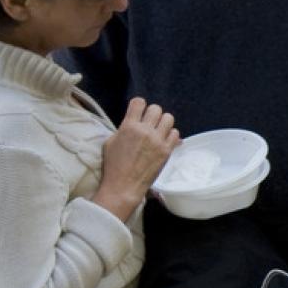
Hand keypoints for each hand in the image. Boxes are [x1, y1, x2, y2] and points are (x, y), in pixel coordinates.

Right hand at [93, 97, 180, 220]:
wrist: (124, 185)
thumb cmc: (113, 164)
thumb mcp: (111, 142)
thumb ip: (124, 128)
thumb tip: (136, 121)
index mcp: (129, 126)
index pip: (139, 102)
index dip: (139, 105)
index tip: (138, 111)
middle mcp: (145, 131)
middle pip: (156, 108)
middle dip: (152, 113)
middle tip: (149, 122)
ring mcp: (158, 140)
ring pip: (168, 118)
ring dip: (163, 122)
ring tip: (158, 130)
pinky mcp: (167, 150)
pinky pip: (176, 133)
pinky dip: (170, 135)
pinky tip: (164, 140)